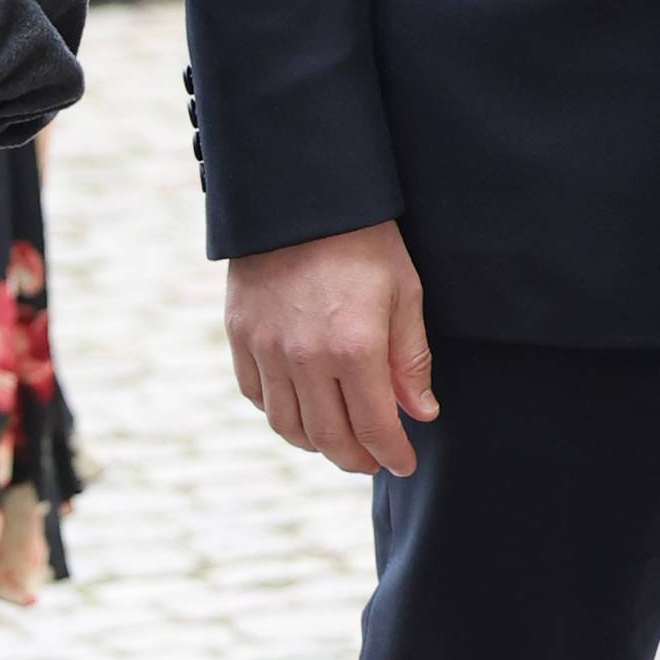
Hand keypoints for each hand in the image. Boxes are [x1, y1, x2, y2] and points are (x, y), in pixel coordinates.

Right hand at [224, 221, 437, 475]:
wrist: (299, 195)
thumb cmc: (364, 241)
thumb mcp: (404, 293)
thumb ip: (411, 360)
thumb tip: (420, 414)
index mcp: (354, 348)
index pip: (374, 427)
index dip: (392, 454)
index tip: (403, 464)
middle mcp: (305, 357)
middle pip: (328, 438)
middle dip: (355, 458)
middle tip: (372, 459)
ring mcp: (266, 348)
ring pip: (287, 425)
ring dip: (315, 443)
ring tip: (338, 439)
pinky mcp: (239, 335)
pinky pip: (256, 395)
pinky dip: (279, 413)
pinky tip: (301, 408)